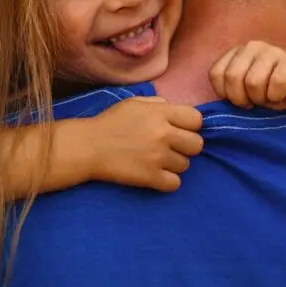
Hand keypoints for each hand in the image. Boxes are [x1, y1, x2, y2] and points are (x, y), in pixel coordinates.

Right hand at [84, 96, 203, 192]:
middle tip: (170, 148)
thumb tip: (174, 109)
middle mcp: (163, 134)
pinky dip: (167, 181)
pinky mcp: (150, 177)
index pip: (197, 120)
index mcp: (161, 113)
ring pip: (185, 165)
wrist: (89, 146)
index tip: (179, 130)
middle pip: (197, 145)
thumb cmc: (110, 122)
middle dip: (186, 147)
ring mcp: (158, 157)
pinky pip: (175, 183)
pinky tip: (155, 175)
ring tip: (157, 161)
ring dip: (174, 164)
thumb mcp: (134, 103)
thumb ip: (158, 103)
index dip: (190, 126)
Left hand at [209, 41, 285, 109]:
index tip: (238, 100)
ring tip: (268, 98)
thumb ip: (229, 90)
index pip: (216, 73)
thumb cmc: (269, 91)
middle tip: (254, 103)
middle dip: (241, 98)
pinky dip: (276, 97)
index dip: (225, 94)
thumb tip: (218, 104)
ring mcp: (274, 51)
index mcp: (237, 52)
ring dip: (261, 98)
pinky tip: (281, 96)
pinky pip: (277, 83)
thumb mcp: (244, 90)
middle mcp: (253, 47)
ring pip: (254, 81)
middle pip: (233, 77)